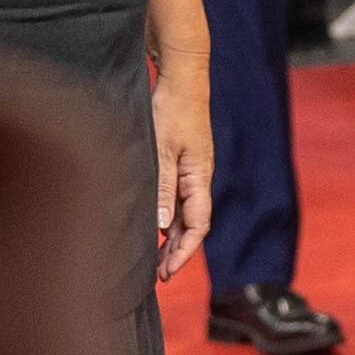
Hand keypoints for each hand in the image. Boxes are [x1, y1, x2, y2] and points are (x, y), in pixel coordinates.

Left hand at [149, 68, 211, 284]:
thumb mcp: (163, 150)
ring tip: (155, 258)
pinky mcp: (181, 161)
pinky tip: (154, 225)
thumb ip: (163, 188)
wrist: (182, 78)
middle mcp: (198, 177)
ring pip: (184, 213)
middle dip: (177, 252)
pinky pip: (177, 198)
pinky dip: (167, 217)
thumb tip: (164, 226)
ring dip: (171, 237)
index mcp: (199, 177)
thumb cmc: (172, 110)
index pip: (198, 227)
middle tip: (159, 276)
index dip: (184, 253)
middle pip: (192, 225)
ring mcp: (191, 170)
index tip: (168, 273)